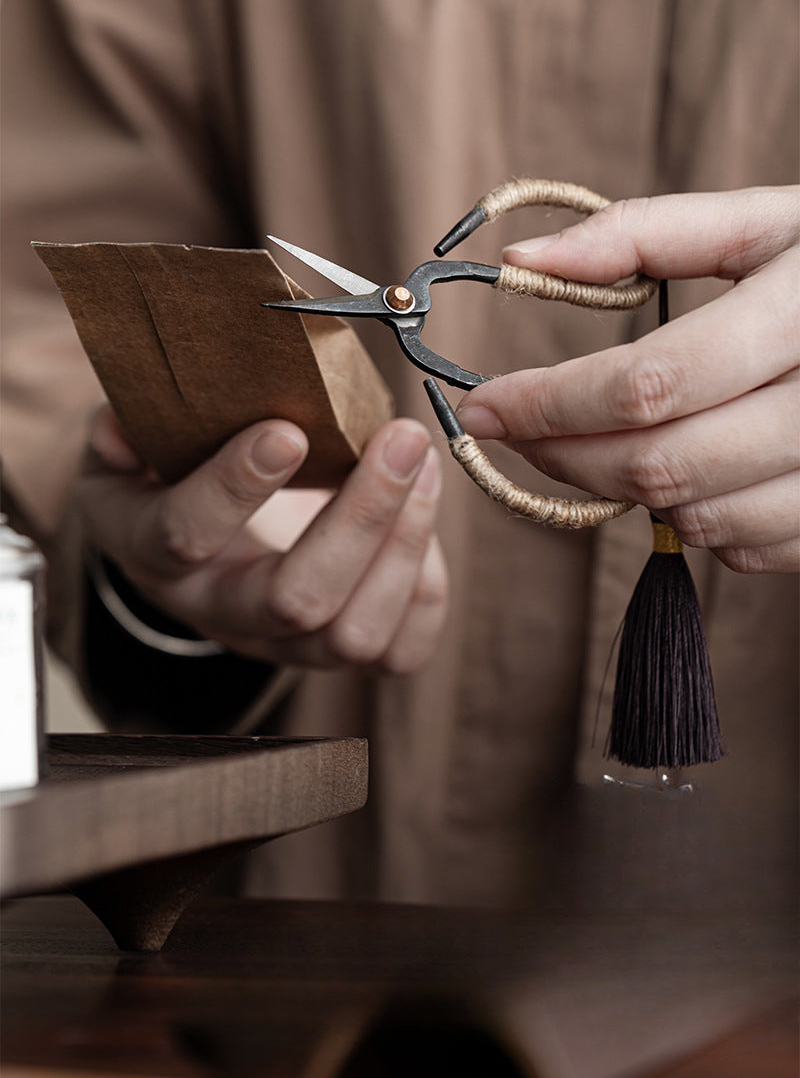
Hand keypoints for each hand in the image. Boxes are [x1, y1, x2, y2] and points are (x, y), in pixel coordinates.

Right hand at [79, 408, 447, 670]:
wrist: (196, 532)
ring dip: (404, 546)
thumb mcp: (134, 440)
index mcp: (153, 552)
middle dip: (360, 518)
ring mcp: (283, 644)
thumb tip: (125, 425)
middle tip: (399, 439)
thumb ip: (126, 427)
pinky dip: (426, 588)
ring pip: (354, 635)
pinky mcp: (336, 650)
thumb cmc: (172, 469)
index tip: (287, 431)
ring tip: (423, 463)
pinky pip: (399, 652)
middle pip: (294, 601)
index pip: (185, 538)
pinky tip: (426, 515)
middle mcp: (218, 612)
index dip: (233, 488)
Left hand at [457, 186, 799, 572]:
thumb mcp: (766, 222)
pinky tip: (681, 468)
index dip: (550, 402)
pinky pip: (744, 549)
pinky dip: (689, 520)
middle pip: (661, 463)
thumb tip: (523, 264)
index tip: (484, 402)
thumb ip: (646, 234)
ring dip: (619, 490)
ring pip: (696, 517)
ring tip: (594, 442)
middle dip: (563, 454)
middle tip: (514, 429)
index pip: (650, 382)